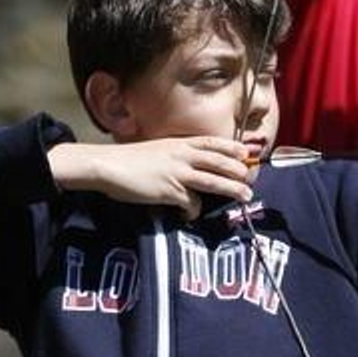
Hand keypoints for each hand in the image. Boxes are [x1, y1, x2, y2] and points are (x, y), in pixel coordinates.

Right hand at [48, 137, 255, 220]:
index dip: (231, 147)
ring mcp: (177, 173)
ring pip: (213, 181)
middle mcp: (182, 156)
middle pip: (219, 162)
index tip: (246, 152)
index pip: (212, 142)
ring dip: (232, 190)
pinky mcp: (170, 191)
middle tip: (250, 179)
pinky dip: (193, 211)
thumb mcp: (157, 149)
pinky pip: (191, 203)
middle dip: (238, 170)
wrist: (107, 166)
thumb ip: (176, 155)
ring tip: (245, 196)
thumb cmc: (128, 159)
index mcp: (179, 143)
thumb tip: (191, 166)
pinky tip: (189, 214)